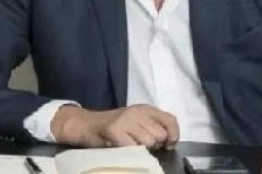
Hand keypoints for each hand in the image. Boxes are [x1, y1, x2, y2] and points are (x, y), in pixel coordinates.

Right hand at [51, 104, 178, 149]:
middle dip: (155, 144)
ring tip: (131, 145)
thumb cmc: (115, 126)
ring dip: (143, 149)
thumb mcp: (137, 120)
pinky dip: (130, 152)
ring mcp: (126, 120)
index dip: (173, 135)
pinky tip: (123, 148)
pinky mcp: (115, 131)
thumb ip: (153, 126)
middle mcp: (137, 111)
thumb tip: (170, 141)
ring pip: (149, 142)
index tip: (168, 145)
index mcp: (145, 108)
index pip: (170, 120)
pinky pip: (133, 148)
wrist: (87, 124)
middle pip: (160, 134)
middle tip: (143, 144)